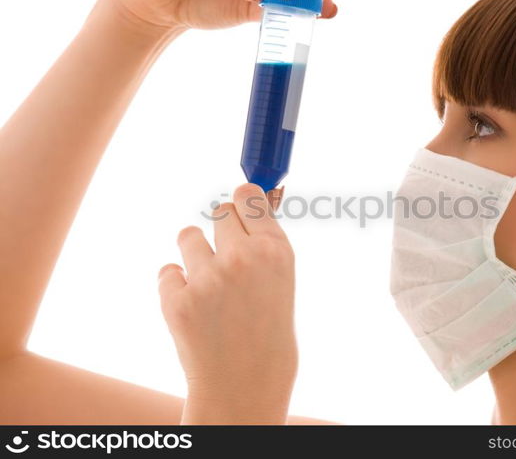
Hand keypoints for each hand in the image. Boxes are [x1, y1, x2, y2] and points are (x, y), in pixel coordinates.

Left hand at [158, 183, 295, 423]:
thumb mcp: (282, 280)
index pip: (249, 195)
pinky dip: (177, 287)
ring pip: (188, 235)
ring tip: (210, 288)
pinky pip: (168, 271)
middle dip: (221, 230)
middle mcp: (242, 259)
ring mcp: (208, 279)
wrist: (245, 384)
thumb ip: (264, 241)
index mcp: (276, 252)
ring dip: (195, 255)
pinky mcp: (176, 300)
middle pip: (220, 211)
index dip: (243, 201)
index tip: (240, 206)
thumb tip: (248, 196)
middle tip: (227, 259)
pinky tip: (196, 310)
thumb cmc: (268, 331)